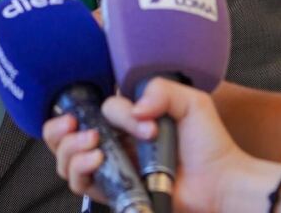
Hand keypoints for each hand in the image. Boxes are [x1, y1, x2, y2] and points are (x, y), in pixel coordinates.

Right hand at [44, 78, 261, 212]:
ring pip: (67, 158)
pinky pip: (80, 183)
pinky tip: (95, 161)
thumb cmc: (209, 145)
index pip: (101, 107)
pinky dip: (79, 171)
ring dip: (70, 149)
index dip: (114, 111)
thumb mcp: (191, 103)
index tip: (138, 117)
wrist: (220, 183)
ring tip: (94, 147)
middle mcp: (116, 141)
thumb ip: (161, 89)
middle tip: (75, 125)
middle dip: (60, 127)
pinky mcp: (114, 191)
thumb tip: (134, 108)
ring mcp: (113, 167)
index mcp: (130, 119)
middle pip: (67, 133)